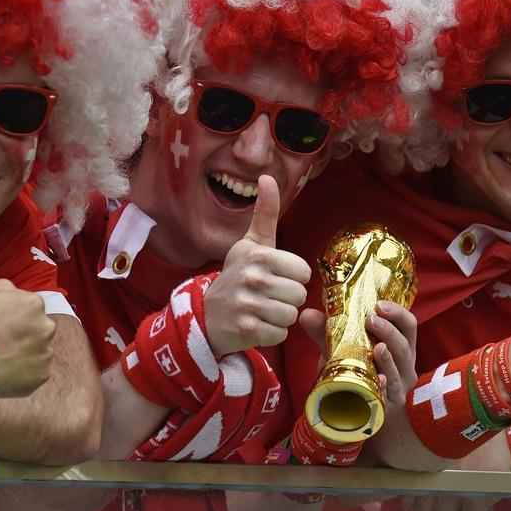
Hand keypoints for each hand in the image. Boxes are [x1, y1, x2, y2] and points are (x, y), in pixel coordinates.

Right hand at [0, 280, 54, 397]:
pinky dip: (26, 373)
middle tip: (6, 343)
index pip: (32, 310)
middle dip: (27, 335)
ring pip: (40, 352)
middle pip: (40, 330)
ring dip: (27, 354)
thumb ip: (8, 289)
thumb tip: (17, 294)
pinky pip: (37, 372)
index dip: (18, 319)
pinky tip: (8, 371)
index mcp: (35, 304)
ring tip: (5, 358)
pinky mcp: (42, 374)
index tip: (5, 327)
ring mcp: (46, 352)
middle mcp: (47, 327)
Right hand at [204, 175, 311, 356]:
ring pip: (291, 316)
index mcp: (259, 255)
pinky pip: (279, 335)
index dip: (293, 277)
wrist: (206, 314)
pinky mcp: (245, 330)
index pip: (303, 272)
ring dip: (280, 318)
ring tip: (263, 311)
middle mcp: (252, 277)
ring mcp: (247, 304)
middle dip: (288, 300)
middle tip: (268, 297)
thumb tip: (267, 175)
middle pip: (299, 295)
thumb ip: (265, 213)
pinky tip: (256, 325)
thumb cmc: (238, 275)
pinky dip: (271, 334)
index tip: (275, 277)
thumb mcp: (251, 244)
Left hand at [302, 300, 417, 405]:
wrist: (356, 412)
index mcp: (398, 346)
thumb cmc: (354, 375)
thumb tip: (307, 314)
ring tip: (378, 347)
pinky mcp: (389, 405)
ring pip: (400, 369)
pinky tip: (380, 379)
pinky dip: (385, 386)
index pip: (407, 324)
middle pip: (405, 345)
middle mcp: (404, 365)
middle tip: (371, 319)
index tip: (379, 304)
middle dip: (390, 331)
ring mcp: (398, 387)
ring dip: (389, 357)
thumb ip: (325, 332)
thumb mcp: (340, 350)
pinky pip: (390, 395)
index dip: (397, 313)